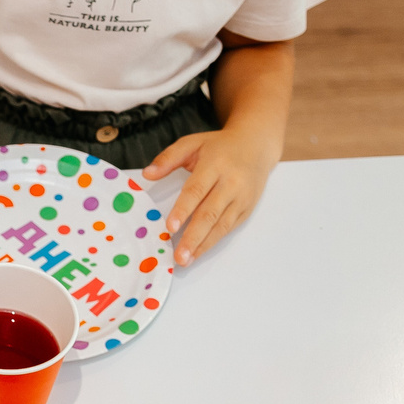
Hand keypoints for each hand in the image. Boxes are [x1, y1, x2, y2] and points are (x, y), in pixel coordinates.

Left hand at [143, 124, 278, 264]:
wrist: (256, 145)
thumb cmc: (220, 147)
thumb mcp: (192, 143)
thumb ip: (168, 158)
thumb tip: (147, 174)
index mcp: (215, 165)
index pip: (196, 191)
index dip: (183, 210)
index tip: (170, 227)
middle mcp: (231, 183)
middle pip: (210, 213)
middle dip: (193, 237)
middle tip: (179, 256)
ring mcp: (241, 198)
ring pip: (221, 225)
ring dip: (203, 245)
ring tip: (186, 260)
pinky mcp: (247, 209)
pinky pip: (228, 228)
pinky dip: (213, 242)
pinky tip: (199, 252)